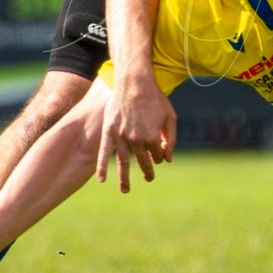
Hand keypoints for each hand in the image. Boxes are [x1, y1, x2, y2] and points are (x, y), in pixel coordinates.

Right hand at [97, 74, 175, 192]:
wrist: (135, 82)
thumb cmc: (155, 98)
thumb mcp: (170, 117)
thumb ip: (171, 139)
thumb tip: (168, 160)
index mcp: (152, 138)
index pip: (157, 156)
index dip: (160, 155)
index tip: (159, 152)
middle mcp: (136, 140)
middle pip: (142, 162)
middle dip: (147, 171)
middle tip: (148, 178)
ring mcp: (121, 137)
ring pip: (123, 162)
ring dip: (124, 178)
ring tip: (125, 190)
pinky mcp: (109, 131)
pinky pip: (103, 153)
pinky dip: (101, 167)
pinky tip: (101, 180)